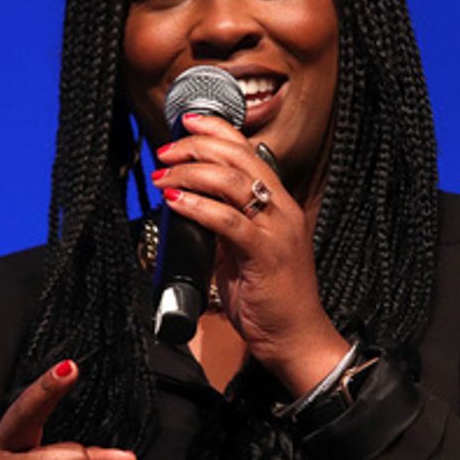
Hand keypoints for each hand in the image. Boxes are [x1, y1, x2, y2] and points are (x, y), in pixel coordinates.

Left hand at [152, 113, 349, 395]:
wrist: (296, 337)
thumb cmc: (270, 298)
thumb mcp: (244, 251)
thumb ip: (225, 224)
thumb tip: (190, 202)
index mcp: (279, 202)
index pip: (248, 150)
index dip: (216, 129)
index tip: (186, 122)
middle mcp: (281, 208)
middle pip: (237, 157)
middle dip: (195, 147)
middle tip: (165, 151)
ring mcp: (276, 230)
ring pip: (231, 181)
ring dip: (189, 173)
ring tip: (163, 176)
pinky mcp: (265, 253)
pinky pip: (227, 220)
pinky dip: (196, 205)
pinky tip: (175, 201)